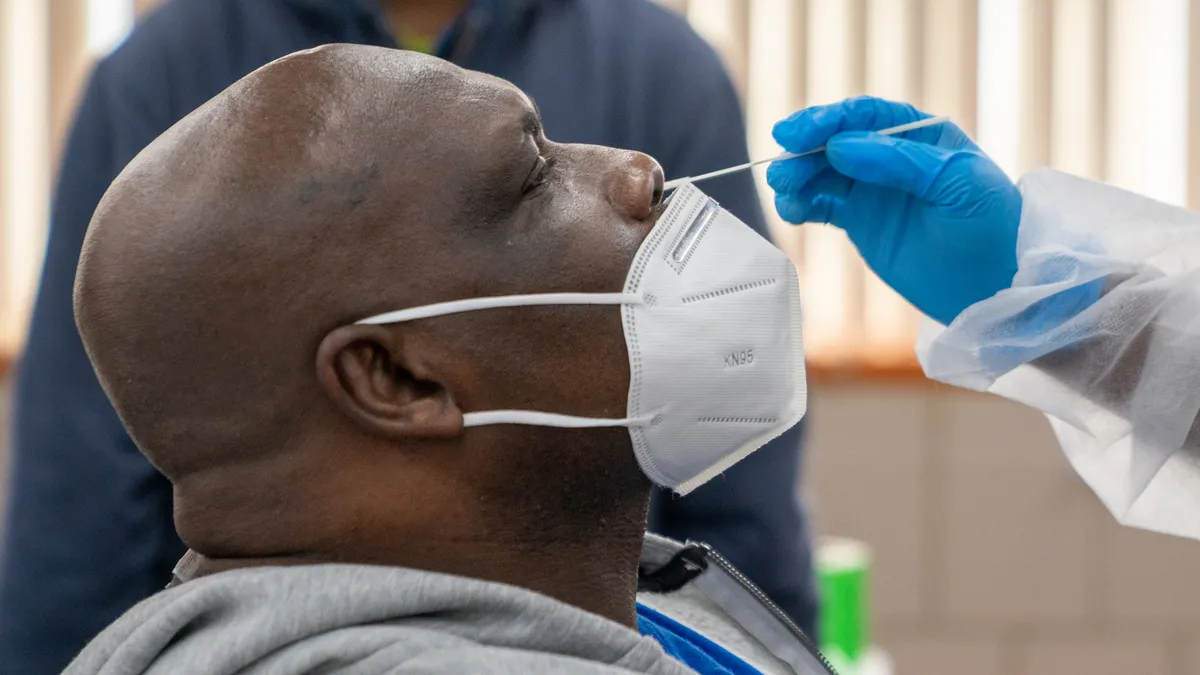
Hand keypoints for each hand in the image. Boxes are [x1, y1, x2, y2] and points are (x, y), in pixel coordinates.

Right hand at [766, 96, 1021, 325]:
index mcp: (920, 134)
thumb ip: (899, 162)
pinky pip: (821, 206)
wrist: (995, 285)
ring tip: (783, 192)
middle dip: (803, 150)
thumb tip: (839, 147)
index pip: (865, 116)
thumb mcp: (957, 184)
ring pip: (821, 173)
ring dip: (797, 178)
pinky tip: (791, 210)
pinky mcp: (859, 222)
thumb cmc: (991, 226)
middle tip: (781, 167)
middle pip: (835, 141)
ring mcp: (872, 189)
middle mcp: (890, 156)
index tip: (797, 134)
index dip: (828, 120)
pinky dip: (801, 206)